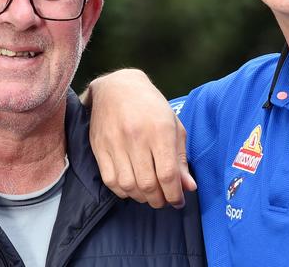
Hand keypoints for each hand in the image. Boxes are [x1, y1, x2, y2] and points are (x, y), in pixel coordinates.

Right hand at [84, 69, 196, 207]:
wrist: (117, 87)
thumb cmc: (151, 106)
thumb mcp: (173, 126)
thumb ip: (181, 158)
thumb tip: (188, 187)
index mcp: (159, 129)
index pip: (168, 174)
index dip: (175, 194)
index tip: (178, 201)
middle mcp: (137, 137)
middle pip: (148, 184)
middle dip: (159, 200)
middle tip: (164, 200)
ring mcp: (115, 143)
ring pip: (129, 186)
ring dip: (141, 198)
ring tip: (149, 195)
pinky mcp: (99, 147)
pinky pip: (110, 180)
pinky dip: (123, 191)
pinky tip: (132, 188)